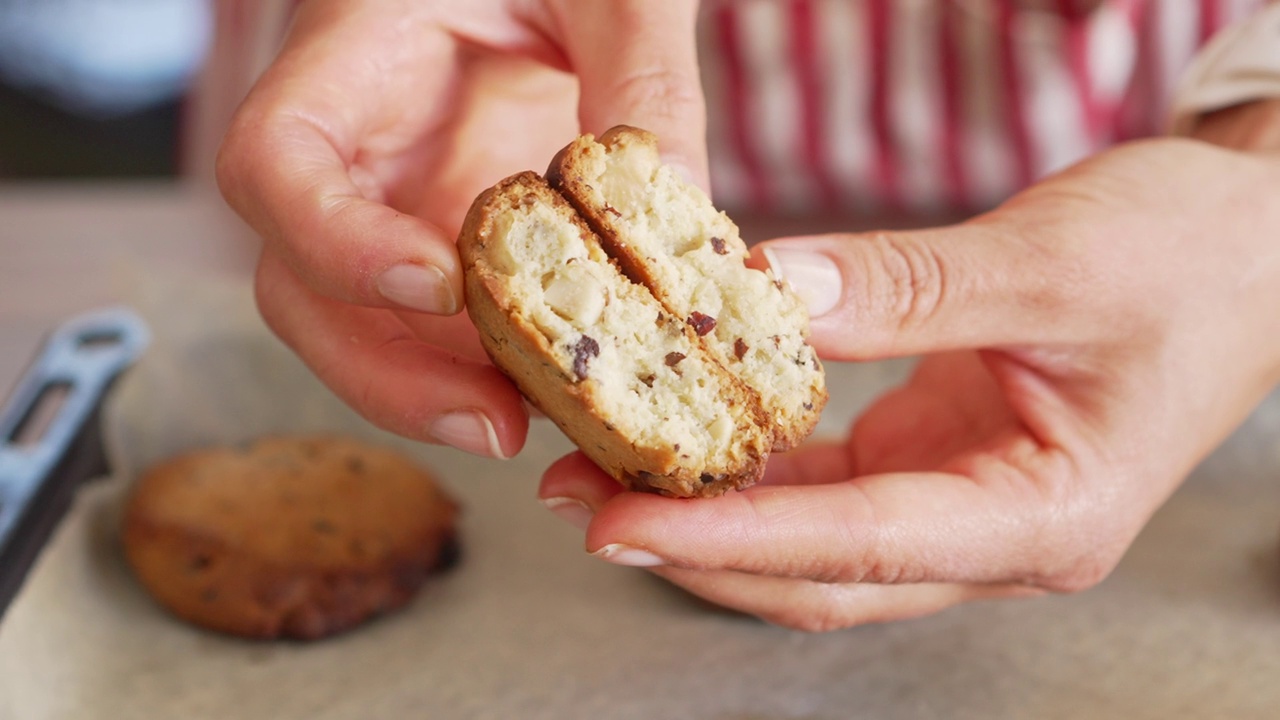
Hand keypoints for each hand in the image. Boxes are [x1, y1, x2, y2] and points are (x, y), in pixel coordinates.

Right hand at [216, 0, 705, 456]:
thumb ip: (644, 76)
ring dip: (438, 393)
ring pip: (361, 328)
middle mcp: (350, 151)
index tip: (437, 285)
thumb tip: (684, 210)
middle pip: (299, 285)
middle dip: (383, 373)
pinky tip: (559, 393)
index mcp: (350, 59)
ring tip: (544, 429)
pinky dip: (486, 372)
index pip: (276, 162)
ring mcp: (388, 205)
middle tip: (497, 427)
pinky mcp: (438, 240)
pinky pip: (436, 327)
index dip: (335, 242)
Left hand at [539, 109, 1279, 629]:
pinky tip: (685, 430)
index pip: (857, 548)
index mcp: (1044, 519)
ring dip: (710, 510)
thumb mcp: (1049, 264)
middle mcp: (994, 532)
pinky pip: (826, 482)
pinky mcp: (934, 459)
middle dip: (695, 544)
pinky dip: (753, 463)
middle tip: (580, 500)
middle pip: (817, 575)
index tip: (620, 523)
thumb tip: (760, 295)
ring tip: (601, 466)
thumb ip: (904, 288)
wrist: (1254, 244)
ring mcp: (960, 501)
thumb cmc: (1190, 260)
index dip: (731, 538)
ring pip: (810, 540)